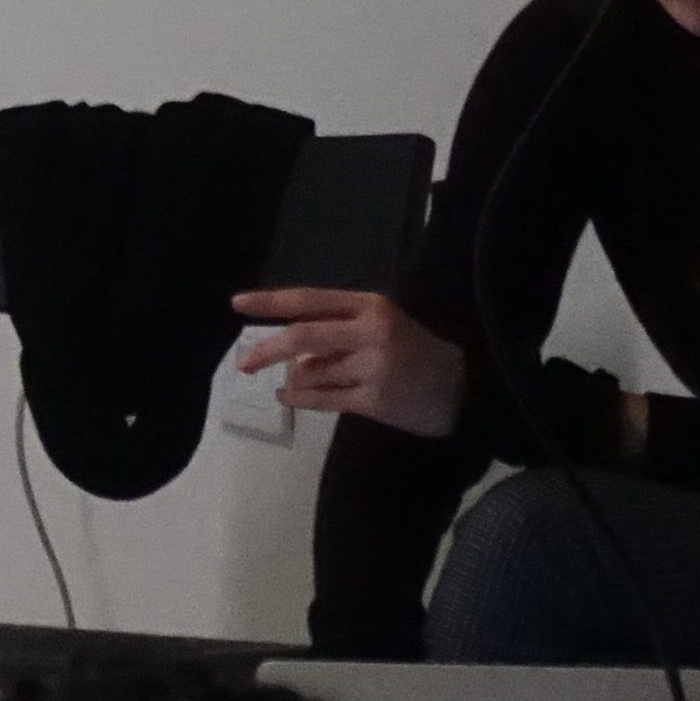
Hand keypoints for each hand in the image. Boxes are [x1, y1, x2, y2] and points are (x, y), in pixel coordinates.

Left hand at [230, 287, 468, 438]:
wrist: (462, 390)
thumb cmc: (415, 351)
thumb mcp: (382, 323)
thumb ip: (337, 329)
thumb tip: (289, 353)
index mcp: (371, 306)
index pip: (309, 300)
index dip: (269, 302)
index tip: (237, 304)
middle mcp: (371, 333)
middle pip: (303, 337)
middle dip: (267, 349)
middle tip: (244, 362)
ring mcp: (373, 368)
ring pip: (312, 372)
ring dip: (297, 378)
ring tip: (300, 379)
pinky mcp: (374, 400)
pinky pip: (322, 400)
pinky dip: (298, 399)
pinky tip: (286, 397)